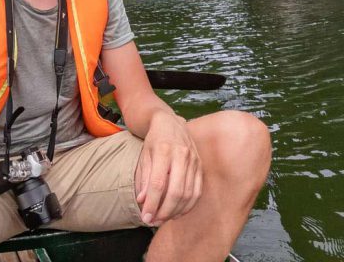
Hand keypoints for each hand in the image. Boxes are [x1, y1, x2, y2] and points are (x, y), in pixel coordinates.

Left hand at [135, 111, 201, 225]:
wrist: (170, 122)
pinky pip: (197, 191)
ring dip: (175, 211)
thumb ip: (144, 178)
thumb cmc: (153, 140)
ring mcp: (194, 161)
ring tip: (162, 219)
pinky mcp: (200, 166)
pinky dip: (188, 206)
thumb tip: (142, 200)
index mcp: (164, 150)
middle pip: (176, 191)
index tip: (145, 216)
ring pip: (188, 194)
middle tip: (153, 221)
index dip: (152, 203)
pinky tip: (177, 212)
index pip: (158, 184)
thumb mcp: (144, 155)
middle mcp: (181, 155)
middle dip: (164, 211)